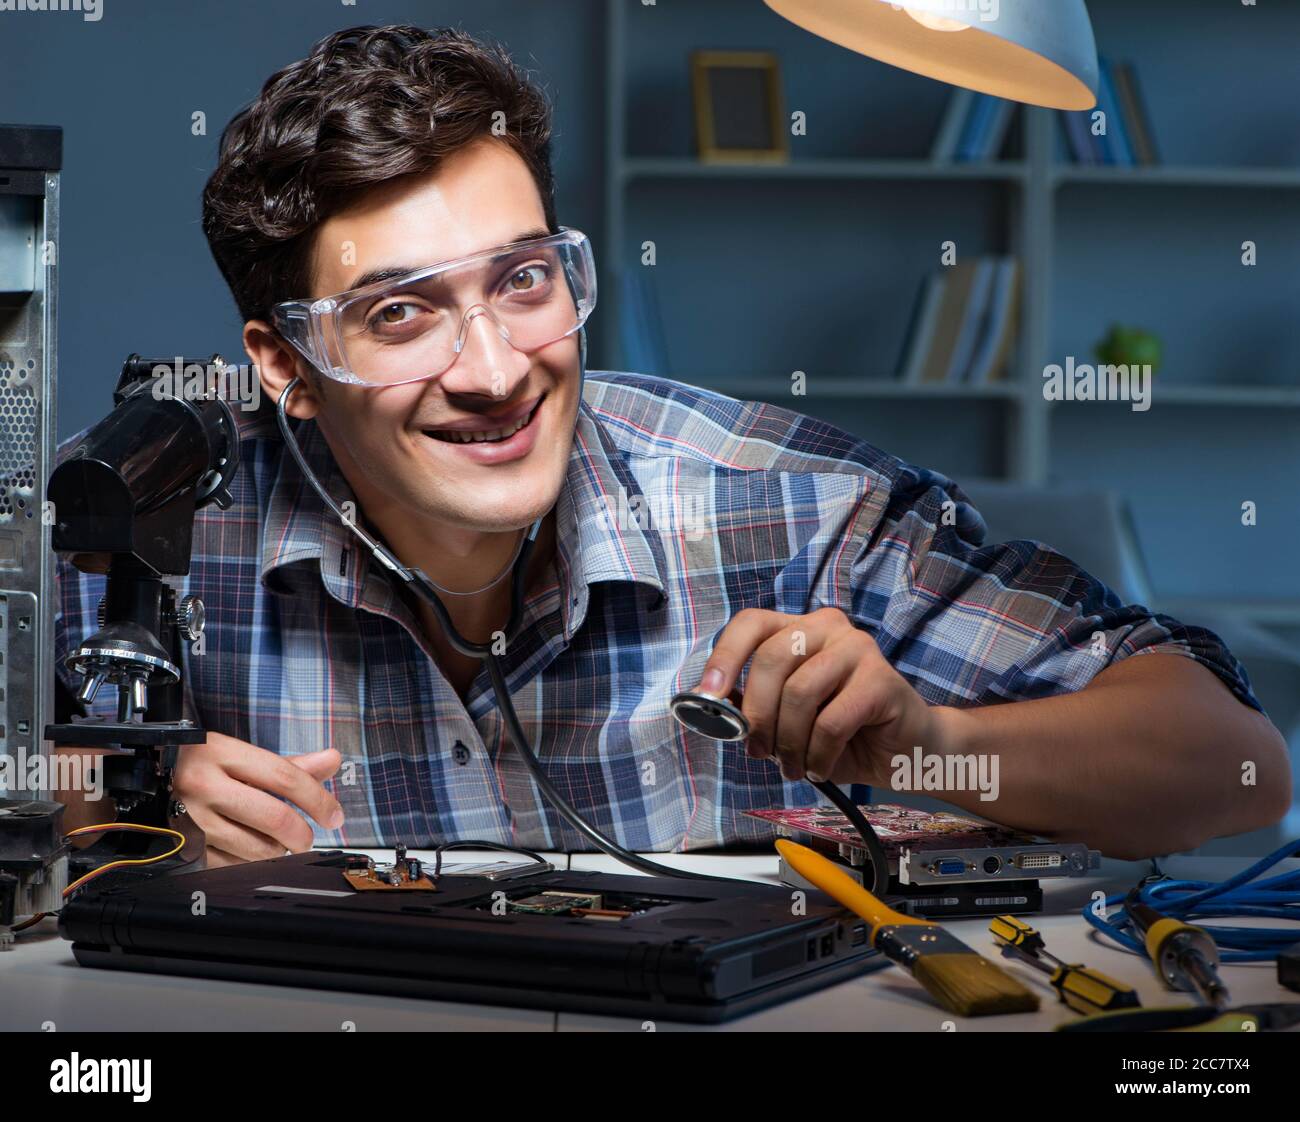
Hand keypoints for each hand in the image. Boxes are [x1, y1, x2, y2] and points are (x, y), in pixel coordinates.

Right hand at [174, 731, 344, 866]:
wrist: (146, 778)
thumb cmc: (200, 765)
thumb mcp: (240, 755)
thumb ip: (289, 764)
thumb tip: (331, 760)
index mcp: (222, 754)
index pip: (285, 778)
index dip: (318, 799)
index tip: (334, 815)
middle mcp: (204, 785)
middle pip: (274, 817)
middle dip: (301, 834)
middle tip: (306, 838)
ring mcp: (190, 818)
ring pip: (255, 847)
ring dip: (275, 850)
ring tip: (273, 840)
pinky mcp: (182, 847)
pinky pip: (231, 866)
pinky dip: (249, 863)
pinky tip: (248, 849)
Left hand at [694, 607, 943, 785]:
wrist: (908, 751)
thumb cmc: (844, 734)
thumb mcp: (788, 720)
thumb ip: (757, 706)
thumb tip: (719, 706)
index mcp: (799, 629)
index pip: (751, 623)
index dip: (725, 656)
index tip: (708, 695)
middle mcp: (827, 627)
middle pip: (771, 659)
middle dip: (758, 715)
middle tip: (760, 752)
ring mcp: (857, 647)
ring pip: (799, 693)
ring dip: (789, 742)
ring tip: (795, 766)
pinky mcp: (881, 678)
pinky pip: (831, 721)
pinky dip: (818, 754)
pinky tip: (820, 767)